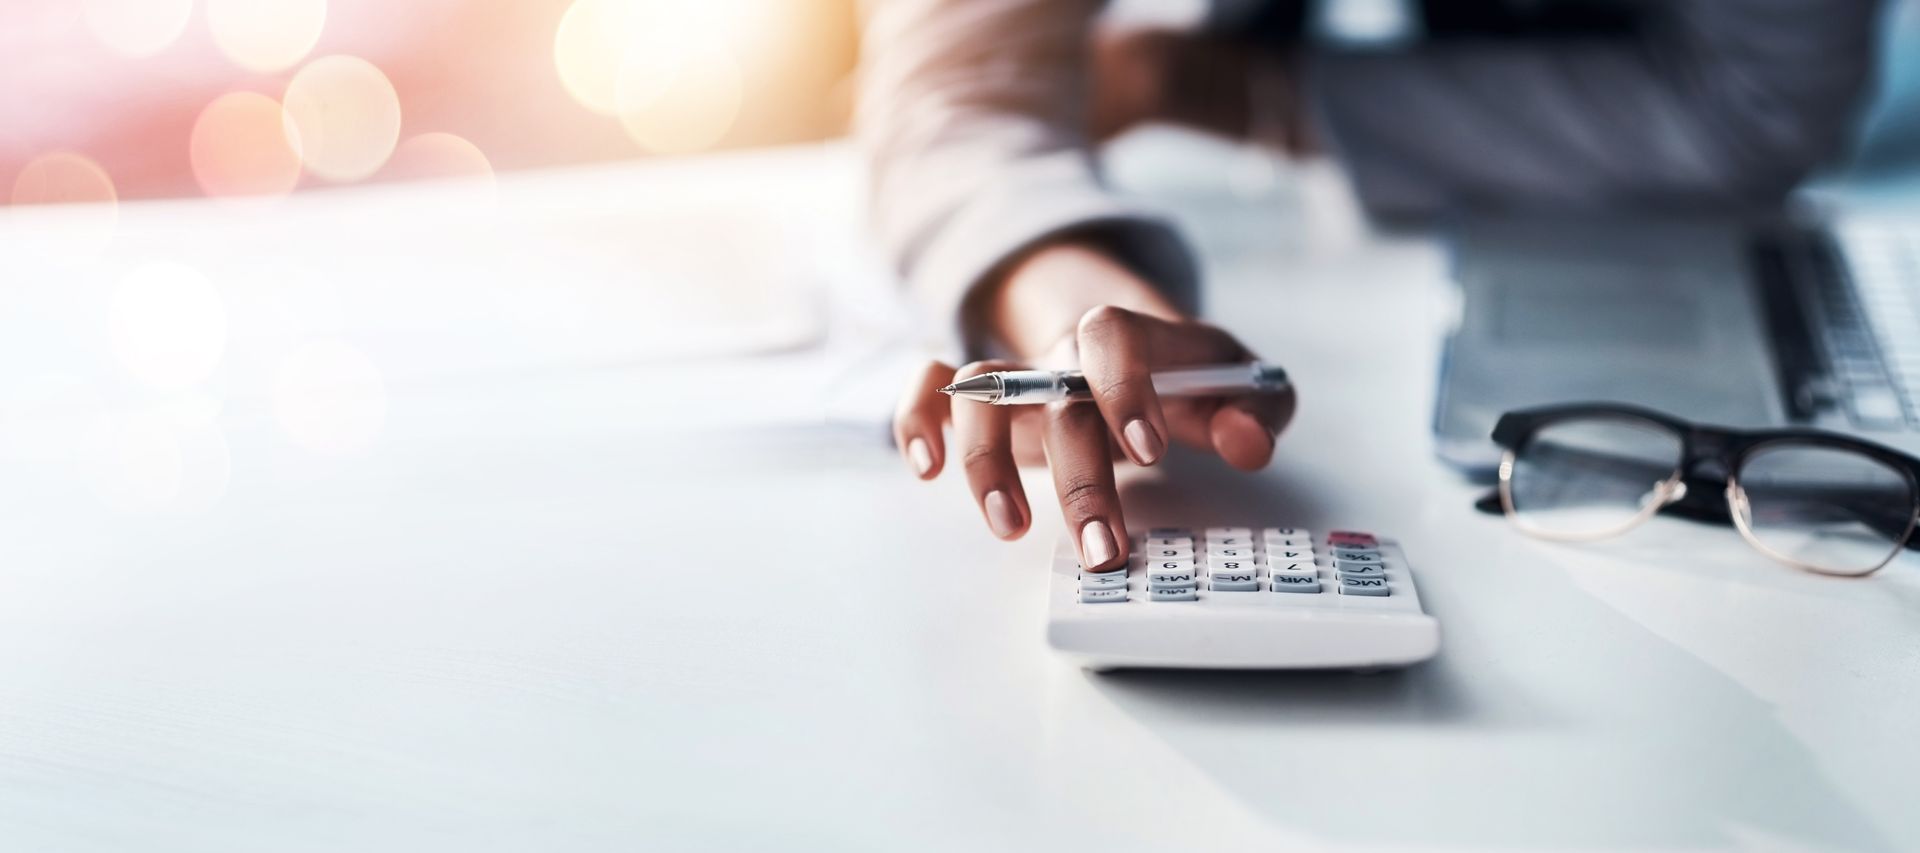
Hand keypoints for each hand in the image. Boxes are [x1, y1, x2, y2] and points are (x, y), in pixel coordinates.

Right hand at [893, 245, 1295, 569]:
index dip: (1122, 387)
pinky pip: (930, 387)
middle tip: (1105, 547)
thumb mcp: (1243, 386)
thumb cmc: (1188, 378)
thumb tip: (1247, 443)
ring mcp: (1020, 376)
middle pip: (1056, 397)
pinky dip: (918, 419)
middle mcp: (1067, 354)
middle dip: (1080, 479)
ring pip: (981, 392)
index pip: (1112, 335)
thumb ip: (1258, 411)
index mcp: (1133, 340)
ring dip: (988, 461)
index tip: (1148, 451)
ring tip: (1011, 528)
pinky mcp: (985, 401)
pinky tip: (928, 467)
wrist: (1134, 348)